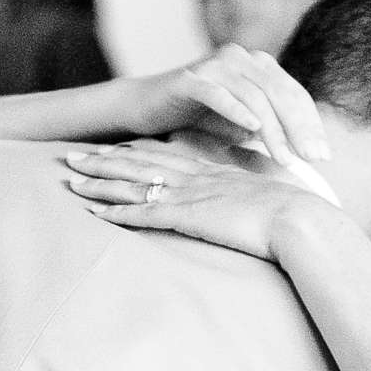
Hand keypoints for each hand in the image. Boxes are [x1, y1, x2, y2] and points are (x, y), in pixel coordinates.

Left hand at [64, 140, 339, 261]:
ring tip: (71, 180)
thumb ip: (250, 196)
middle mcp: (196, 178)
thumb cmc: (292, 215)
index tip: (112, 150)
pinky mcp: (187, 217)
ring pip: (134, 185)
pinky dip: (117, 213)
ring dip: (100, 184)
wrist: (300, 220)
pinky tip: (94, 214)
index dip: (135, 153)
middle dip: (104, 161)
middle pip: (140, 164)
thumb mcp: (267, 198)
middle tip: (73, 156)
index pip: (166, 157)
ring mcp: (190, 196)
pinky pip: (143, 214)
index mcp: (214, 172)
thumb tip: (251, 205)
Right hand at [118, 46, 333, 172]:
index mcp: (257, 65)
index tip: (324, 155)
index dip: (311, 124)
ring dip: (273, 129)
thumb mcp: (239, 124)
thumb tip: (306, 151)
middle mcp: (240, 58)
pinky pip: (219, 94)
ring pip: (254, 95)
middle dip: (299, 128)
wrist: (144, 106)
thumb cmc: (195, 117)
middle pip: (280, 92)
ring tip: (284, 157)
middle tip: (312, 158)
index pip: (294, 94)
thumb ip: (269, 128)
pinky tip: (253, 129)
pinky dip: (238, 111)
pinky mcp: (190, 78)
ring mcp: (215, 65)